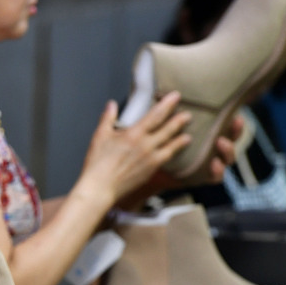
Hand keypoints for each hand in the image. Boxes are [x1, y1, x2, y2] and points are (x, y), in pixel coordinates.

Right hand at [76, 93, 191, 209]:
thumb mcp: (99, 136)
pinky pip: (165, 160)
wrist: (100, 188)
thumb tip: (111, 105)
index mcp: (134, 134)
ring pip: (170, 147)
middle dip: (179, 121)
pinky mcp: (150, 172)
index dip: (167, 104)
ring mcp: (150, 160)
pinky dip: (172, 155)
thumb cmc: (98, 164)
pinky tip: (173, 153)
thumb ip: (107, 118)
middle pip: (168, 130)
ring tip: (188, 136)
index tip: (175, 97)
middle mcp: (146, 146)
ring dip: (180, 140)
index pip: (155, 115)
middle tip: (188, 115)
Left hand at [117, 113, 242, 208]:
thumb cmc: (151, 146)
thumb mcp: (157, 126)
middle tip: (235, 121)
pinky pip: (216, 177)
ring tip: (221, 142)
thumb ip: (166, 113)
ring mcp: (207, 163)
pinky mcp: (202, 177)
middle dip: (235, 130)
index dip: (229, 115)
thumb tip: (166, 93)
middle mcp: (209, 147)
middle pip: (230, 137)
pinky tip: (214, 164)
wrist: (142, 171)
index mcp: (202, 132)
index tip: (234, 108)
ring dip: (228, 149)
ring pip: (227, 158)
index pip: (221, 122)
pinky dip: (217, 171)